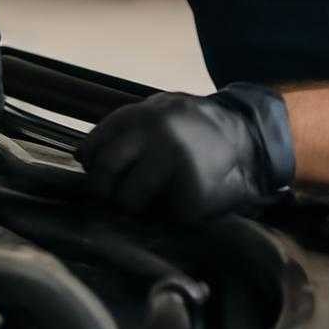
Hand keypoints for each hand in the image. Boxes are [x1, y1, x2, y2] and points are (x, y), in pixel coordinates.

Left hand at [77, 83, 294, 220]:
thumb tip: (81, 157)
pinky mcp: (190, 196)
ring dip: (137, 205)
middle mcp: (153, 136)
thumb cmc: (191, 128)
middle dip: (104, 193)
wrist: (246, 136)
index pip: (93, 149)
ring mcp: (173, 165)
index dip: (93, 168)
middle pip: (104, 176)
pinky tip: (184, 197)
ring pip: (129, 202)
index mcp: (140, 115)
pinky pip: (162, 216)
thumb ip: (122, 131)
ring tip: (157, 195)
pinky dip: (167, 213)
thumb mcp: (157, 112)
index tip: (101, 176)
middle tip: (115, 199)